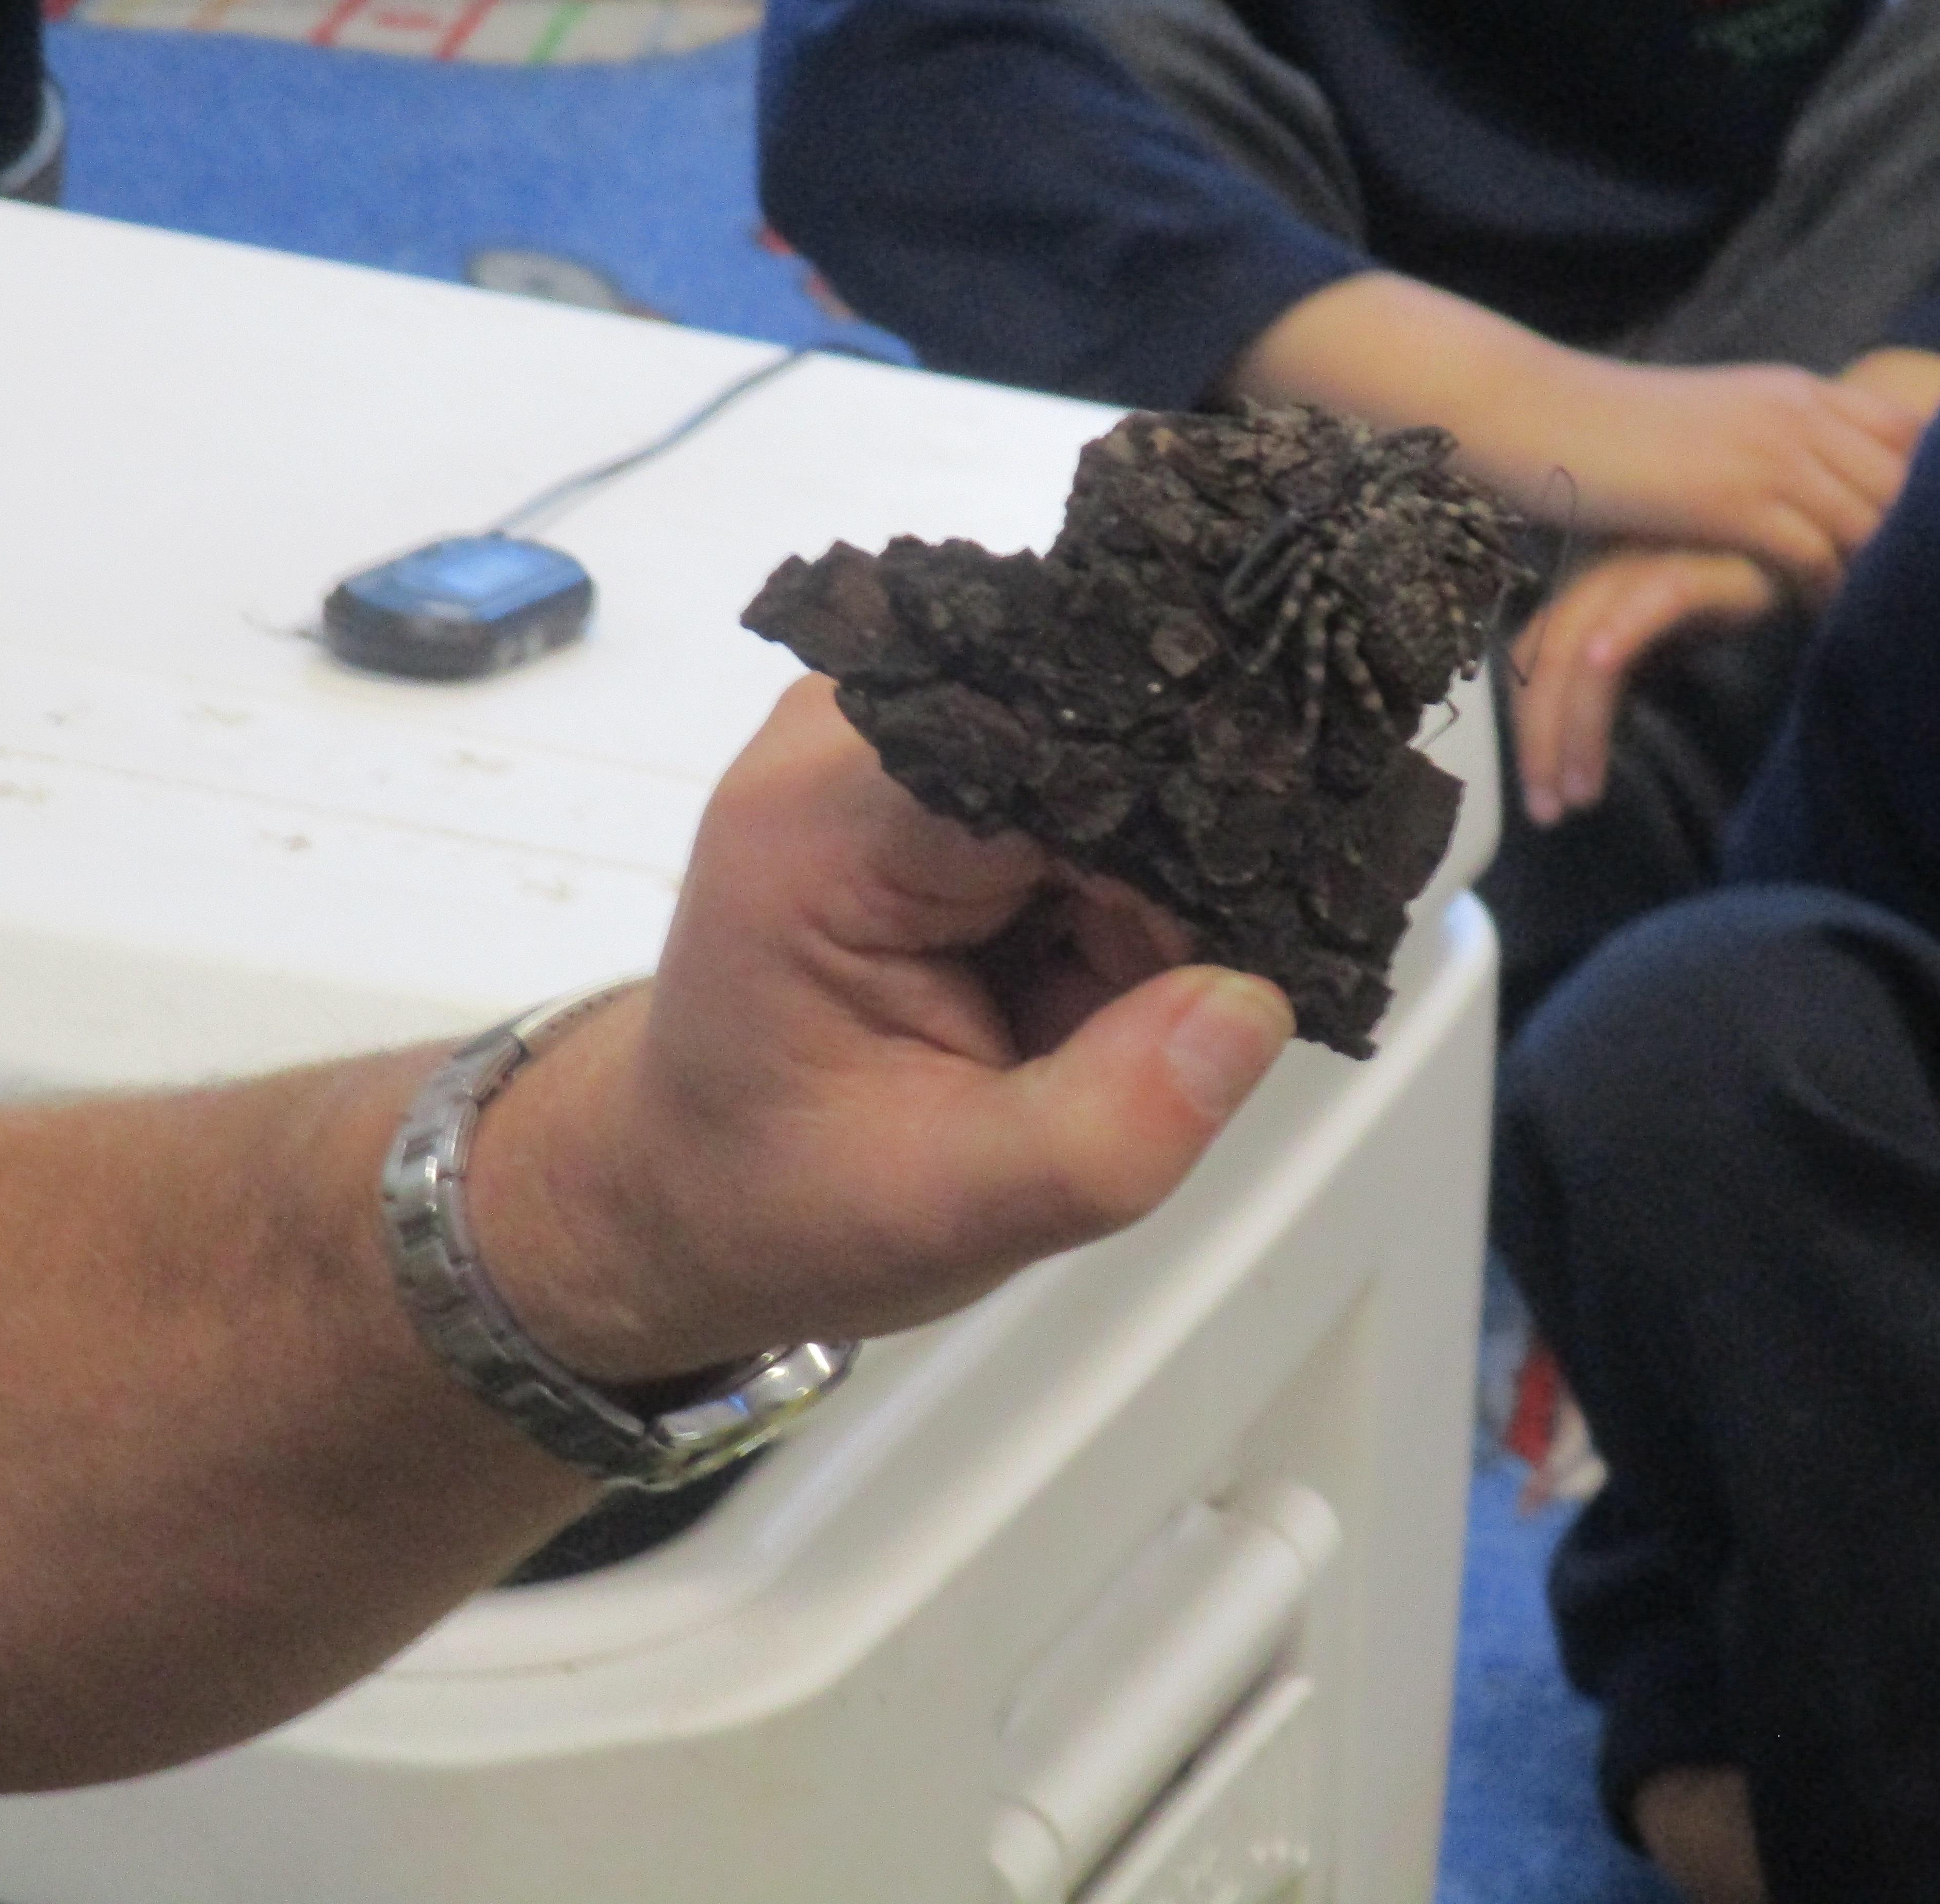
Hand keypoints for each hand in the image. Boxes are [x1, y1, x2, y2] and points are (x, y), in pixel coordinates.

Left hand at [479, 677, 1296, 1380]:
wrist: (688, 1180)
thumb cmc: (783, 1196)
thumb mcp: (948, 1210)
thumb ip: (1106, 1126)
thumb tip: (1251, 1006)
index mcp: (826, 816)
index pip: (1069, 767)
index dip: (1180, 857)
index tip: (1240, 965)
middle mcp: (860, 728)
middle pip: (1107, 753)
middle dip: (1173, 891)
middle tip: (1148, 1032)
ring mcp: (908, 735)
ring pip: (1122, 778)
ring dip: (1152, 905)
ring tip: (1093, 1023)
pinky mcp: (950, 772)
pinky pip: (1097, 807)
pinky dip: (1122, 904)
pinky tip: (1084, 986)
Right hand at [1224, 274, 1924, 581]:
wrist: (1534, 412)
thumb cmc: (1604, 429)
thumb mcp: (1704, 422)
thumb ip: (1759, 440)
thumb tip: (1795, 482)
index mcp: (1791, 390)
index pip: (1904, 429)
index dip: (1935, 482)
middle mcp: (1795, 411)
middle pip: (1907, 476)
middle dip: (1930, 537)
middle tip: (1936, 602)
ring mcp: (1768, 452)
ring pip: (1872, 518)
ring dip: (1887, 574)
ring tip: (1894, 628)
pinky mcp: (1735, 498)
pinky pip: (1817, 553)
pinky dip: (1832, 593)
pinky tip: (1826, 627)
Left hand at [1505, 547, 1788, 822]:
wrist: (1821, 576)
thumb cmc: (1747, 613)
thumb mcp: (1669, 650)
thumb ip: (1624, 677)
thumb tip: (1578, 747)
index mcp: (1593, 588)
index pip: (1532, 660)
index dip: (1528, 731)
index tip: (1542, 801)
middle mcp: (1610, 566)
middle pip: (1545, 657)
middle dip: (1539, 743)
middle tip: (1550, 812)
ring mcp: (1655, 557)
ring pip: (1588, 641)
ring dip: (1577, 724)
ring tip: (1582, 793)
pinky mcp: (1712, 560)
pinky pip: (1660, 598)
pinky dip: (1624, 632)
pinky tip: (1605, 670)